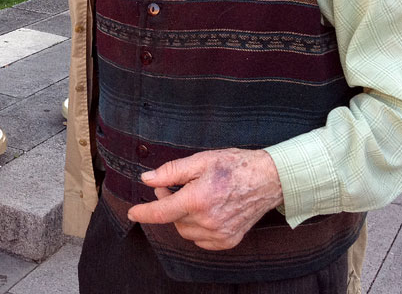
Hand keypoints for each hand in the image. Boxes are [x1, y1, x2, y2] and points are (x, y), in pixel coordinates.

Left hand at [127, 148, 282, 250]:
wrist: (269, 179)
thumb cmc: (236, 165)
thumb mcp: (202, 160)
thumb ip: (172, 171)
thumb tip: (147, 179)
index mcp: (198, 199)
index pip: (162, 212)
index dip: (144, 212)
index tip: (132, 213)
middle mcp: (207, 221)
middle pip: (174, 218)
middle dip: (168, 202)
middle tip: (172, 186)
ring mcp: (219, 234)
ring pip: (186, 231)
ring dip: (182, 216)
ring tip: (192, 196)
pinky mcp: (228, 241)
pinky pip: (201, 240)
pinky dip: (197, 227)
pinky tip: (206, 211)